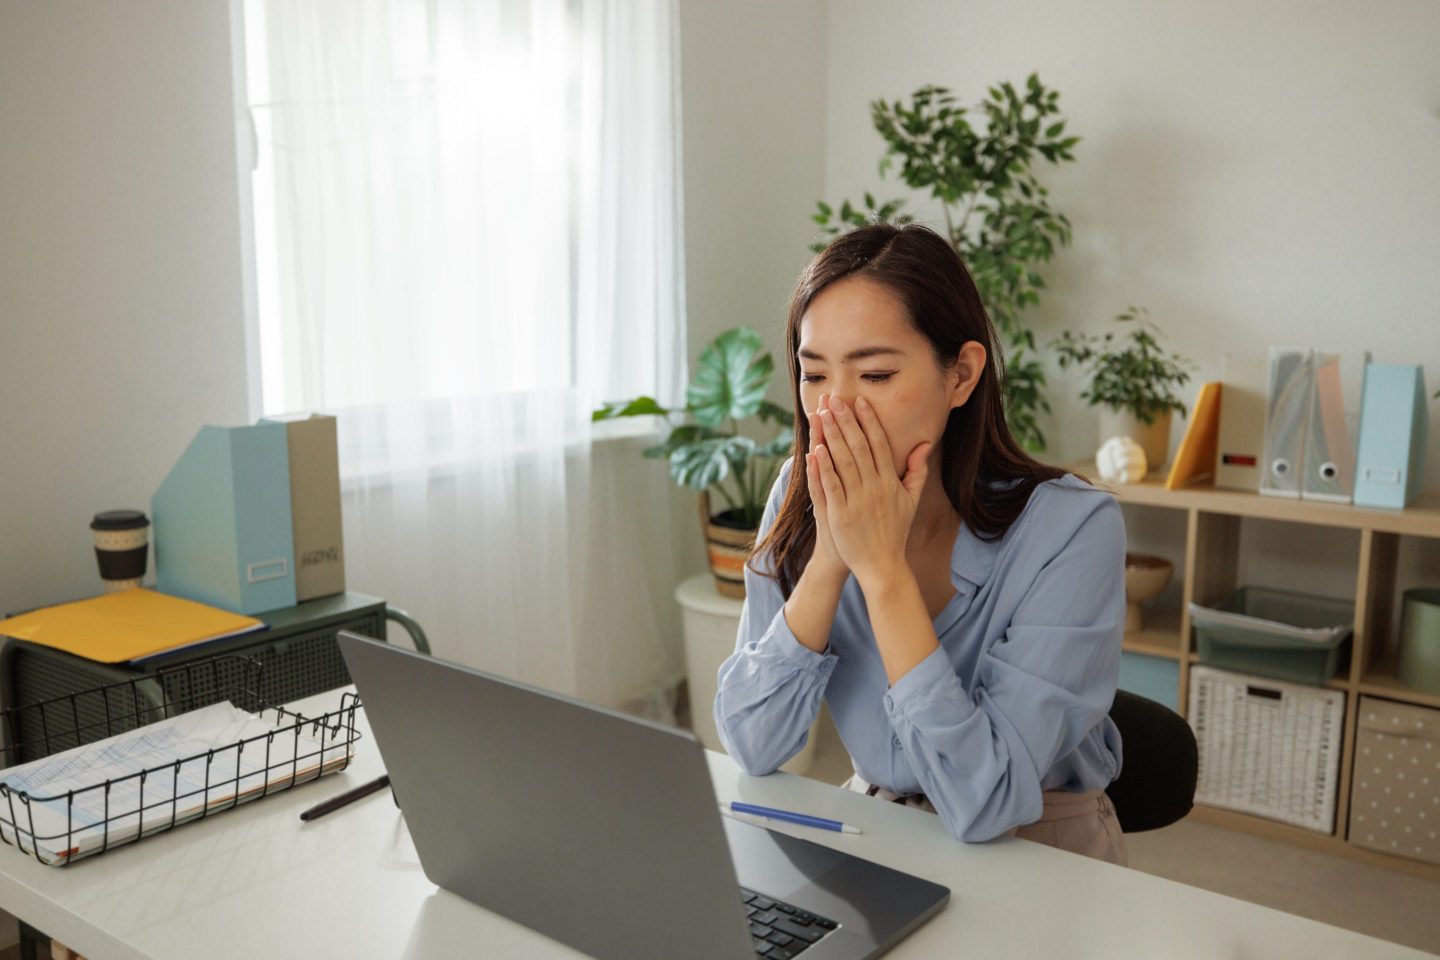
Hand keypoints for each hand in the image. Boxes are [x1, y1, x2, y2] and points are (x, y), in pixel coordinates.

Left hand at [810, 395, 930, 583]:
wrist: (883, 564)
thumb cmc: (895, 531)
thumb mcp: (911, 500)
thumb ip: (917, 471)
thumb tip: (923, 445)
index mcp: (890, 482)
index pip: (879, 444)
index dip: (869, 421)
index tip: (860, 402)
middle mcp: (875, 488)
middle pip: (859, 447)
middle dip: (846, 421)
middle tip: (835, 399)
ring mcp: (857, 501)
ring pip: (843, 462)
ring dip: (831, 436)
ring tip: (821, 414)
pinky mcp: (840, 515)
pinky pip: (830, 486)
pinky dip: (823, 468)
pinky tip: (815, 449)